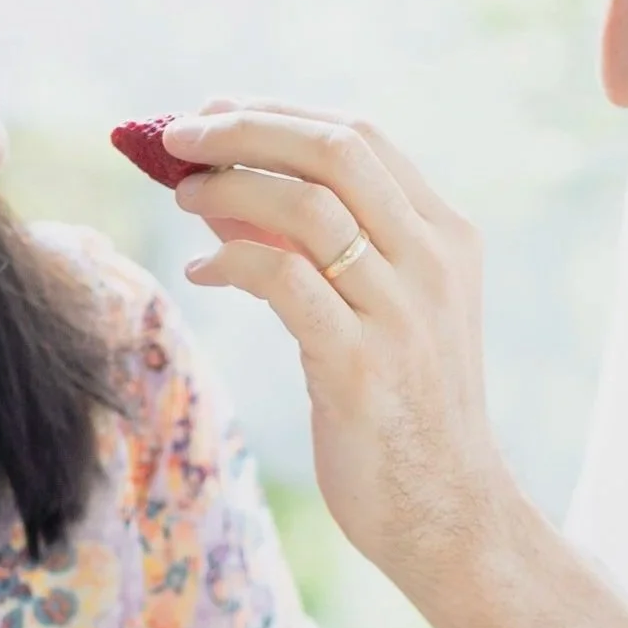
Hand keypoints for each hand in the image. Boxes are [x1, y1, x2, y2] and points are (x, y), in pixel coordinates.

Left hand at [165, 101, 512, 579]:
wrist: (451, 515)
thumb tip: (228, 191)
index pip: (360, 136)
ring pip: (306, 204)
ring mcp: (401, 312)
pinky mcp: (362, 365)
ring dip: (227, 186)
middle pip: (334, 148)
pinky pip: (283, 278)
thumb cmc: (405, 415)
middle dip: (243, 128)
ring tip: (181, 197)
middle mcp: (432, 261)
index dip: (277, 113)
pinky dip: (230, 260)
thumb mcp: (381, 315)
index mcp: (447, 237)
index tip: (215, 112)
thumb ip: (322, 251)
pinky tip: (202, 272)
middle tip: (176, 135)